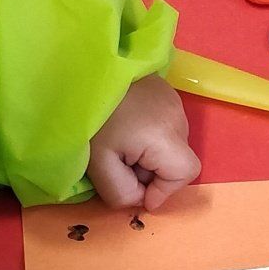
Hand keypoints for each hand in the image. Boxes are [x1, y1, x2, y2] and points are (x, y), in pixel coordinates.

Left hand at [85, 75, 199, 211]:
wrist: (82, 71)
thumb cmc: (91, 119)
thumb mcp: (98, 164)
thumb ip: (121, 192)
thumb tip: (140, 198)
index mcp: (166, 136)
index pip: (186, 174)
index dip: (164, 190)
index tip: (136, 189)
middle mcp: (178, 118)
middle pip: (176, 161)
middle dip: (151, 173)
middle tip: (120, 162)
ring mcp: (174, 102)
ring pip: (170, 145)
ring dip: (149, 154)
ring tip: (121, 141)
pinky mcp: (165, 92)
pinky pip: (164, 127)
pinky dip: (149, 135)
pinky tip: (126, 125)